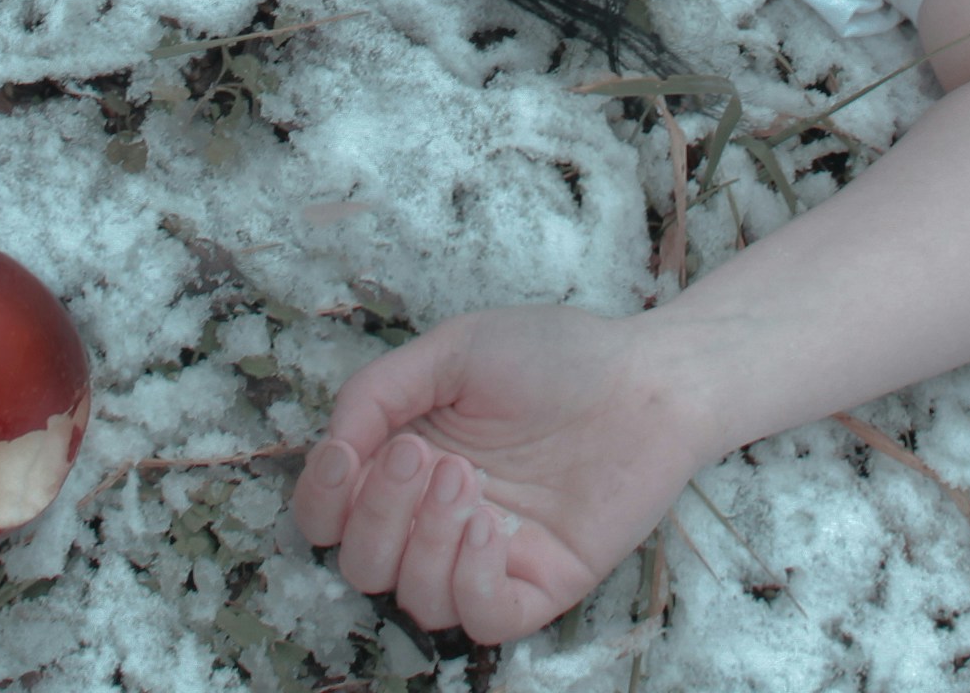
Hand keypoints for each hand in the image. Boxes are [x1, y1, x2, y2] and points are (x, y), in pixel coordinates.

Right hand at [291, 303, 714, 645]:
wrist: (648, 377)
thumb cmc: (556, 356)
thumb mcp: (452, 350)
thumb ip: (378, 392)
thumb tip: (333, 450)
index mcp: (407, 465)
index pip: (329, 515)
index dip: (320, 497)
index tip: (345, 455)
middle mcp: (438, 520)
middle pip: (363, 564)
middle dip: (377, 513)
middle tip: (423, 456)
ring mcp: (491, 557)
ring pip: (417, 598)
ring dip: (424, 543)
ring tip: (467, 481)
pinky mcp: (543, 583)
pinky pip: (483, 619)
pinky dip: (470, 581)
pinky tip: (489, 527)